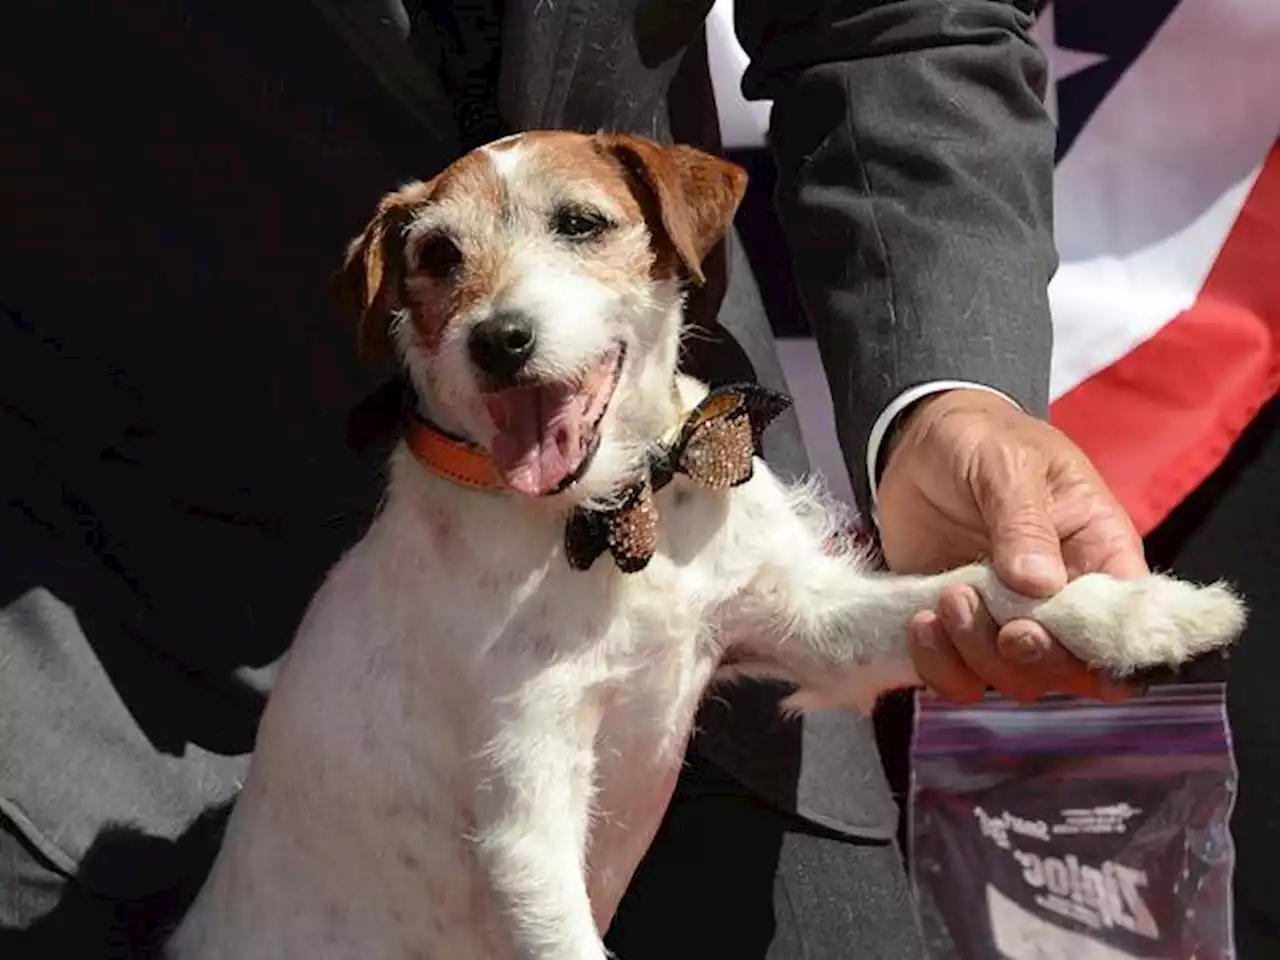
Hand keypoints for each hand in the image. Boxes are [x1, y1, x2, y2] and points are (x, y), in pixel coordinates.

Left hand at [877, 388, 1147, 702]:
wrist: (922, 442)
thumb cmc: (985, 440)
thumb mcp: (1009, 462)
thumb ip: (1025, 521)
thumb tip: (1040, 583)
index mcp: (1101, 556)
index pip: (1130, 626)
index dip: (1110, 652)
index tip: (1058, 638)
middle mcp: (1063, 601)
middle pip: (1071, 669)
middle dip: (1033, 657)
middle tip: (995, 617)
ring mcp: (1008, 620)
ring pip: (1014, 680)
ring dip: (979, 655)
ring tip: (948, 598)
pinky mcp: (960, 630)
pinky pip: (959, 676)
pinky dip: (939, 664)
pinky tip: (921, 623)